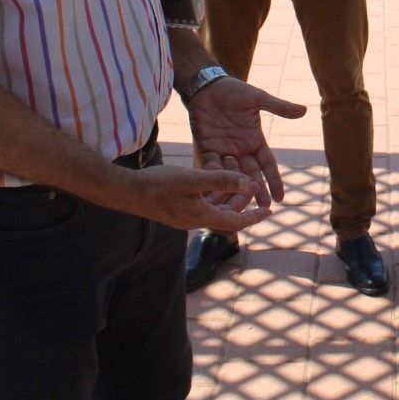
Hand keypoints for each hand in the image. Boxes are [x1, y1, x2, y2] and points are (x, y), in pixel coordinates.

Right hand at [112, 162, 263, 232]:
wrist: (128, 191)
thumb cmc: (159, 184)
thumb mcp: (194, 179)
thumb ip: (222, 181)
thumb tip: (248, 183)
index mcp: (202, 217)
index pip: (235, 222)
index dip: (254, 216)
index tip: (270, 211)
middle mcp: (195, 220)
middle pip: (226, 214)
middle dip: (242, 201)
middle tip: (254, 186)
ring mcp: (184, 215)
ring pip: (214, 207)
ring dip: (226, 195)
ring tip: (236, 177)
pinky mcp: (175, 209)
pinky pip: (201, 203)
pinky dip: (211, 193)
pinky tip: (212, 178)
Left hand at [187, 77, 307, 210]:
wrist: (207, 86)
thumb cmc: (233, 91)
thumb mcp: (258, 99)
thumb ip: (279, 107)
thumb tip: (304, 110)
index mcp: (255, 140)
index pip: (267, 164)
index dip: (274, 180)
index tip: (281, 197)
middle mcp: (240, 149)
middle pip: (251, 174)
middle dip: (257, 191)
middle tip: (263, 208)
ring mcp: (224, 150)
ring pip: (232, 173)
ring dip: (236, 188)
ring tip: (240, 204)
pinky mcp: (206, 148)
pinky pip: (211, 165)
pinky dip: (215, 174)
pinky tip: (218, 185)